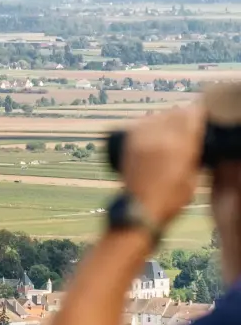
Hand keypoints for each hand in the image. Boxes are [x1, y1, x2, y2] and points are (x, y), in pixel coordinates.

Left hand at [122, 104, 205, 225]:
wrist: (139, 211)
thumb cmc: (168, 201)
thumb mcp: (191, 180)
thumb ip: (194, 158)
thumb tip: (193, 146)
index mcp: (180, 146)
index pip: (191, 117)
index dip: (196, 118)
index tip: (196, 124)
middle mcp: (159, 137)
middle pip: (174, 114)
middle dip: (180, 119)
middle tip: (182, 128)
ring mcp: (141, 139)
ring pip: (156, 117)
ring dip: (163, 121)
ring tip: (165, 133)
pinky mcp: (127, 144)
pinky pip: (139, 125)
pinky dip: (146, 127)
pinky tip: (149, 135)